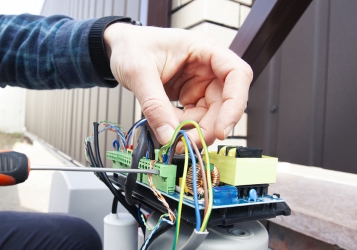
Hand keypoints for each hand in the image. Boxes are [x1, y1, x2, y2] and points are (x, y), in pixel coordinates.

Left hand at [104, 23, 252, 145]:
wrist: (119, 48)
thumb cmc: (132, 47)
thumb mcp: (138, 73)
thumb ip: (154, 105)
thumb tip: (168, 136)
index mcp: (204, 49)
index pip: (237, 75)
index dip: (235, 104)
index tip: (222, 130)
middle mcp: (208, 66)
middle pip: (226, 102)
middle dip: (209, 126)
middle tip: (188, 143)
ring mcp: (201, 82)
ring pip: (211, 114)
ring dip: (194, 130)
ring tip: (171, 134)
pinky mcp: (191, 95)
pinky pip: (195, 117)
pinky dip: (184, 127)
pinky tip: (167, 126)